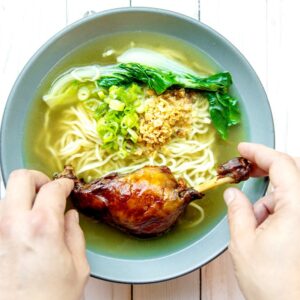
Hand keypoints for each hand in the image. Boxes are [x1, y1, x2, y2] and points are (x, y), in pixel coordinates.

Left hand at [0, 170, 88, 299]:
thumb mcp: (77, 267)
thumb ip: (75, 235)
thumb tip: (70, 218)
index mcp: (42, 227)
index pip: (52, 188)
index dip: (63, 184)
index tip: (67, 185)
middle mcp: (13, 224)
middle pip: (20, 178)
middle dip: (37, 178)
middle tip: (48, 189)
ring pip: (7, 195)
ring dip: (22, 197)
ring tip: (36, 211)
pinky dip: (12, 214)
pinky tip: (23, 228)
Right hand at [224, 143, 299, 299]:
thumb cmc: (276, 285)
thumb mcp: (244, 243)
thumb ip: (237, 211)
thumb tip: (233, 193)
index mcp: (298, 208)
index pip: (282, 164)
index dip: (259, 152)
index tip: (242, 149)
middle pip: (289, 173)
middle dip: (264, 171)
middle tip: (243, 171)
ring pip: (288, 192)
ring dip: (267, 199)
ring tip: (252, 223)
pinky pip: (291, 207)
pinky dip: (274, 210)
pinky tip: (263, 228)